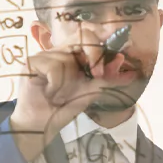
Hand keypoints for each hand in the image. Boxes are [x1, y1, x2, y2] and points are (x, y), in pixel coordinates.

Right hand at [9, 30, 125, 160]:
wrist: (42, 124)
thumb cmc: (64, 106)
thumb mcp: (91, 91)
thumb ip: (107, 80)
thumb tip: (132, 73)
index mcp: (73, 54)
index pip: (89, 37)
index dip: (103, 44)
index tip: (117, 58)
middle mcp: (59, 51)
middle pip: (81, 37)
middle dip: (95, 56)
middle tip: (97, 75)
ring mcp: (43, 55)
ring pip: (67, 59)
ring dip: (69, 83)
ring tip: (59, 95)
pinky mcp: (30, 63)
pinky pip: (53, 68)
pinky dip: (56, 85)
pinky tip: (48, 93)